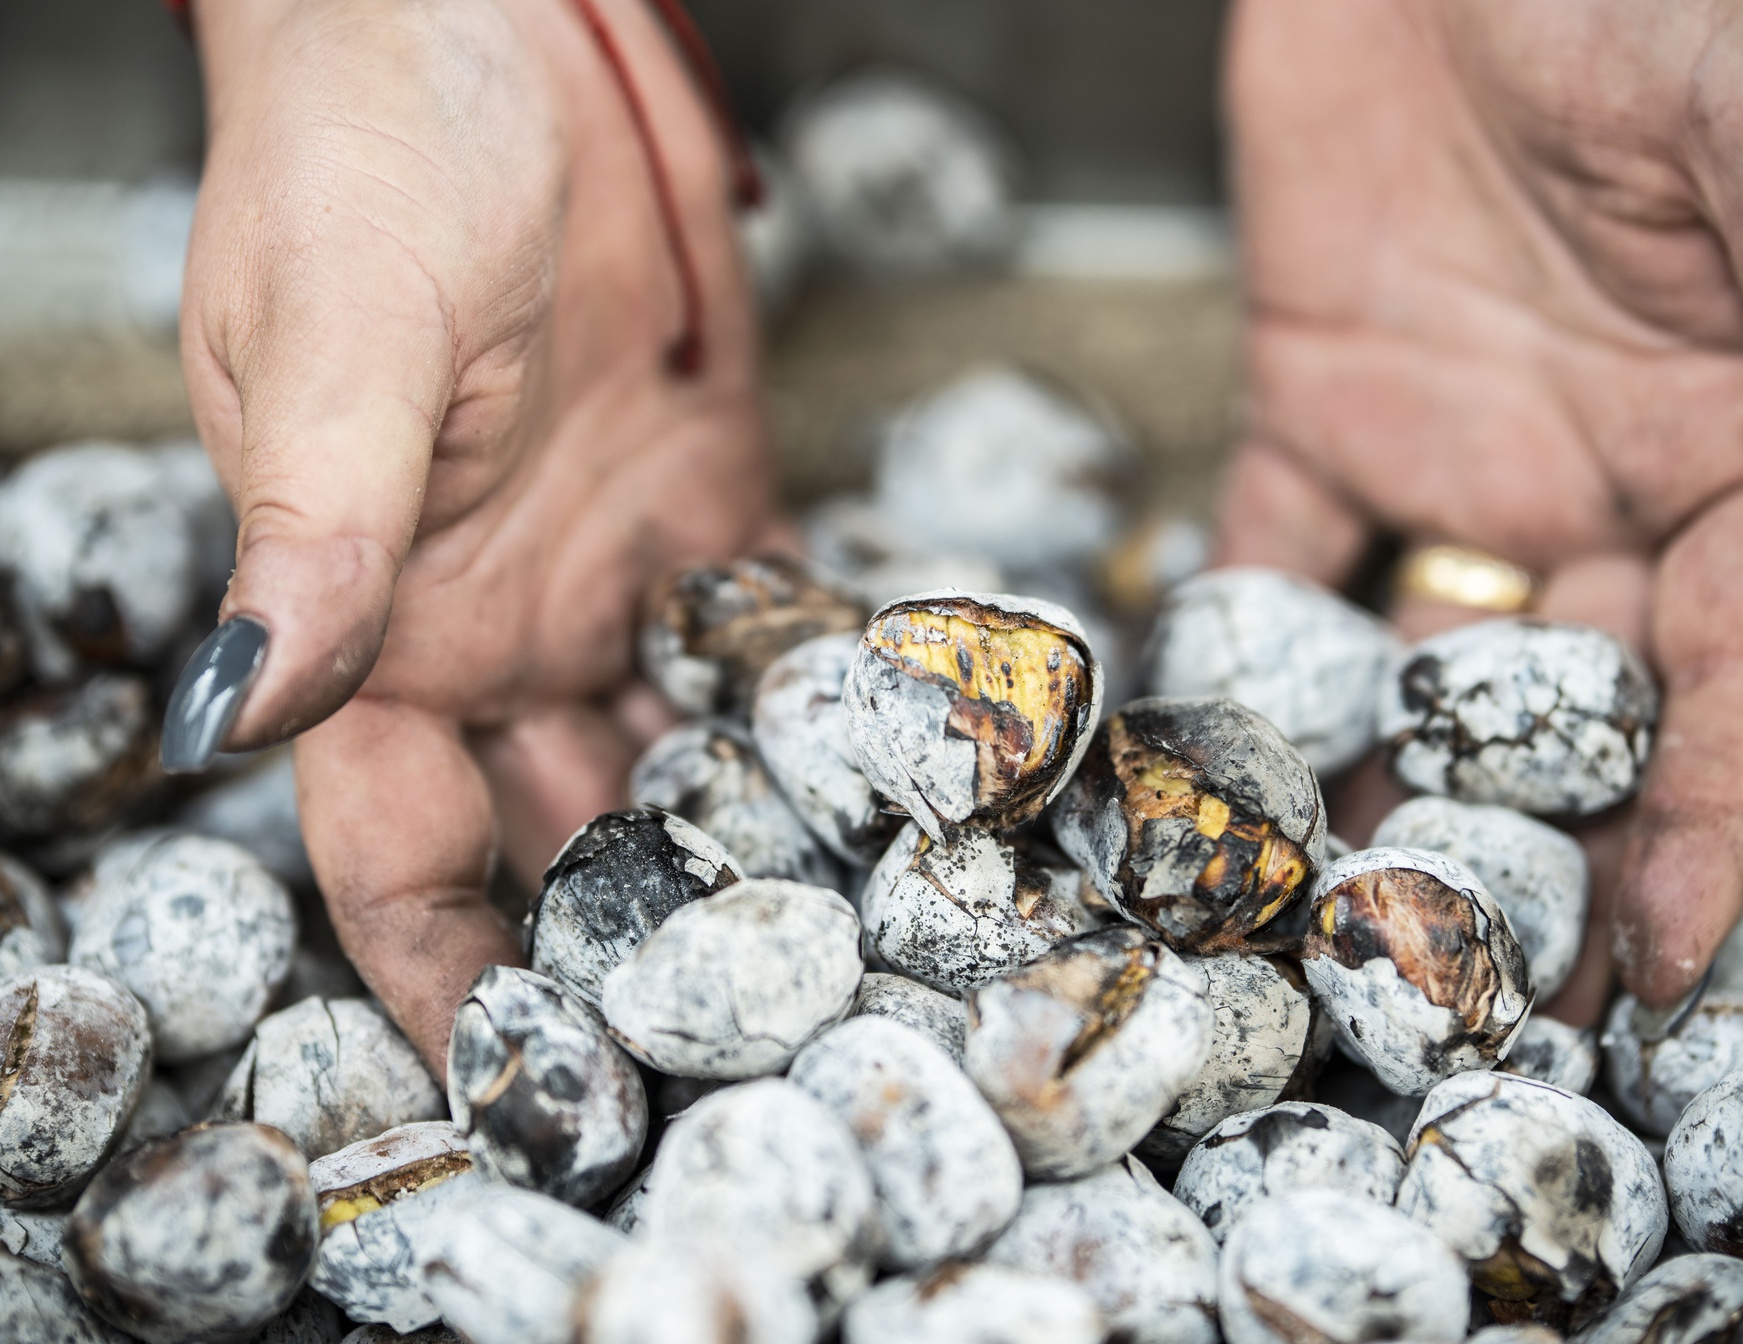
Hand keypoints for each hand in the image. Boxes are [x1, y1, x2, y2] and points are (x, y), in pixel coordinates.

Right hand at [181, 0, 771, 1071]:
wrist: (483, 24)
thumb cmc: (371, 157)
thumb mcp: (341, 350)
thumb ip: (320, 538)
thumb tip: (236, 714)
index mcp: (380, 627)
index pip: (398, 854)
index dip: (449, 978)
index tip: (534, 1084)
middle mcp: (496, 626)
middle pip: (569, 834)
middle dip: (647, 937)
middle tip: (768, 1030)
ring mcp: (609, 569)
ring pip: (687, 752)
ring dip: (760, 837)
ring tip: (870, 931)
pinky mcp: (711, 498)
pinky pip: (777, 631)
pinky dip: (833, 699)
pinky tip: (911, 765)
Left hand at [1215, 0, 1742, 1018]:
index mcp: (1734, 440)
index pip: (1739, 666)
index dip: (1721, 811)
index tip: (1681, 950)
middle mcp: (1595, 482)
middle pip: (1576, 710)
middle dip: (1549, 857)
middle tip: (1501, 1008)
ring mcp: (1448, 461)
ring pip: (1420, 666)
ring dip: (1386, 793)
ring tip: (1342, 931)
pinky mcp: (1311, 411)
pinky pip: (1270, 558)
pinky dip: (1239, 652)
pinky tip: (1210, 764)